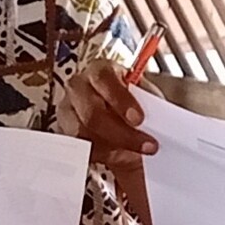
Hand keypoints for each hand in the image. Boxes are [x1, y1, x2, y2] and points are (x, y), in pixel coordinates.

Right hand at [54, 45, 158, 165]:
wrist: (126, 130)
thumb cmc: (135, 109)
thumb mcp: (146, 100)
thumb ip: (148, 103)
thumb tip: (159, 118)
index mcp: (101, 70)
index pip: (103, 77)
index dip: (121, 99)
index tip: (139, 119)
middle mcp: (79, 86)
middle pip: (91, 111)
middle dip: (120, 132)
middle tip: (145, 144)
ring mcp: (68, 110)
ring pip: (83, 133)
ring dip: (112, 146)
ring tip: (132, 151)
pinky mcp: (65, 133)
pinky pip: (79, 148)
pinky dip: (99, 154)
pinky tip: (114, 153)